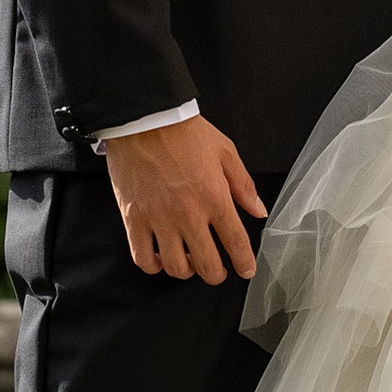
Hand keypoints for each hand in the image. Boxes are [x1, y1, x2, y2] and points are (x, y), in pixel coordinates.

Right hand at [104, 113, 266, 282]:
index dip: (244, 263)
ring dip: (186, 271)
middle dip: (216, 274)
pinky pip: (143, 258)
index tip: (246, 269)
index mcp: (214, 196)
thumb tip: (258, 210)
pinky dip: (153, 266)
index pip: (236, 242)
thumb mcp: (224, 150)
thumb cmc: (183, 131)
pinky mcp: (133, 218)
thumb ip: (243, 185)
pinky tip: (160, 257)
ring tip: (188, 261)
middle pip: (207, 264)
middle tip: (216, 270)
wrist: (144, 117)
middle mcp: (188, 213)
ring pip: (176, 267)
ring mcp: (159, 218)